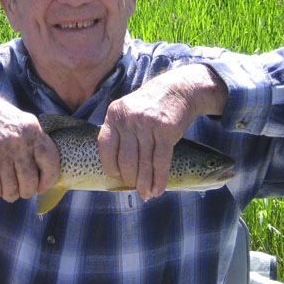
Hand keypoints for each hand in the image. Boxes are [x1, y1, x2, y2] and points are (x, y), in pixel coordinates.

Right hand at [0, 83, 59, 202]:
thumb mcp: (21, 121)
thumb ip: (34, 141)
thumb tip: (46, 173)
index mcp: (33, 129)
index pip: (51, 162)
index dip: (48, 181)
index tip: (41, 187)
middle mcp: (19, 140)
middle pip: (30, 181)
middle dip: (26, 191)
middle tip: (20, 191)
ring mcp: (1, 149)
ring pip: (12, 188)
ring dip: (9, 194)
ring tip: (6, 190)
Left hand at [97, 64, 226, 199]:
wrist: (178, 89)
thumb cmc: (150, 106)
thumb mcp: (128, 111)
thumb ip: (120, 133)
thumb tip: (118, 169)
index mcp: (114, 114)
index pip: (106, 148)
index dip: (111, 168)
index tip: (118, 178)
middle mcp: (128, 118)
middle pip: (126, 160)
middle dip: (131, 180)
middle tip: (137, 191)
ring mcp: (147, 123)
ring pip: (144, 163)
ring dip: (146, 184)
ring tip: (148, 195)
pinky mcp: (166, 129)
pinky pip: (161, 161)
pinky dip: (160, 179)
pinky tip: (159, 189)